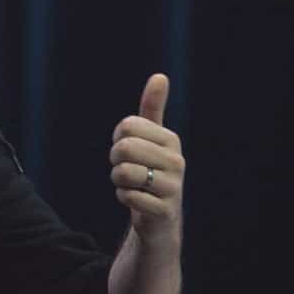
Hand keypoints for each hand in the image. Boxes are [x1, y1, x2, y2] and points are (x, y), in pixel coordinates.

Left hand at [109, 74, 184, 249]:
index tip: (129, 150)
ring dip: (119, 181)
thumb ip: (153, 108)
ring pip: (124, 173)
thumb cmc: (151, 170)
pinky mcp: (164, 210)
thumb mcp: (152, 138)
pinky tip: (136, 200)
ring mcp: (173, 187)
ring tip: (132, 185)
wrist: (160, 217)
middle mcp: (177, 161)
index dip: (118, 139)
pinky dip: (124, 198)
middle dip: (115, 160)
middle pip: (124, 148)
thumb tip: (160, 76)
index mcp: (171, 139)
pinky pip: (128, 196)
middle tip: (126, 169)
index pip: (127, 126)